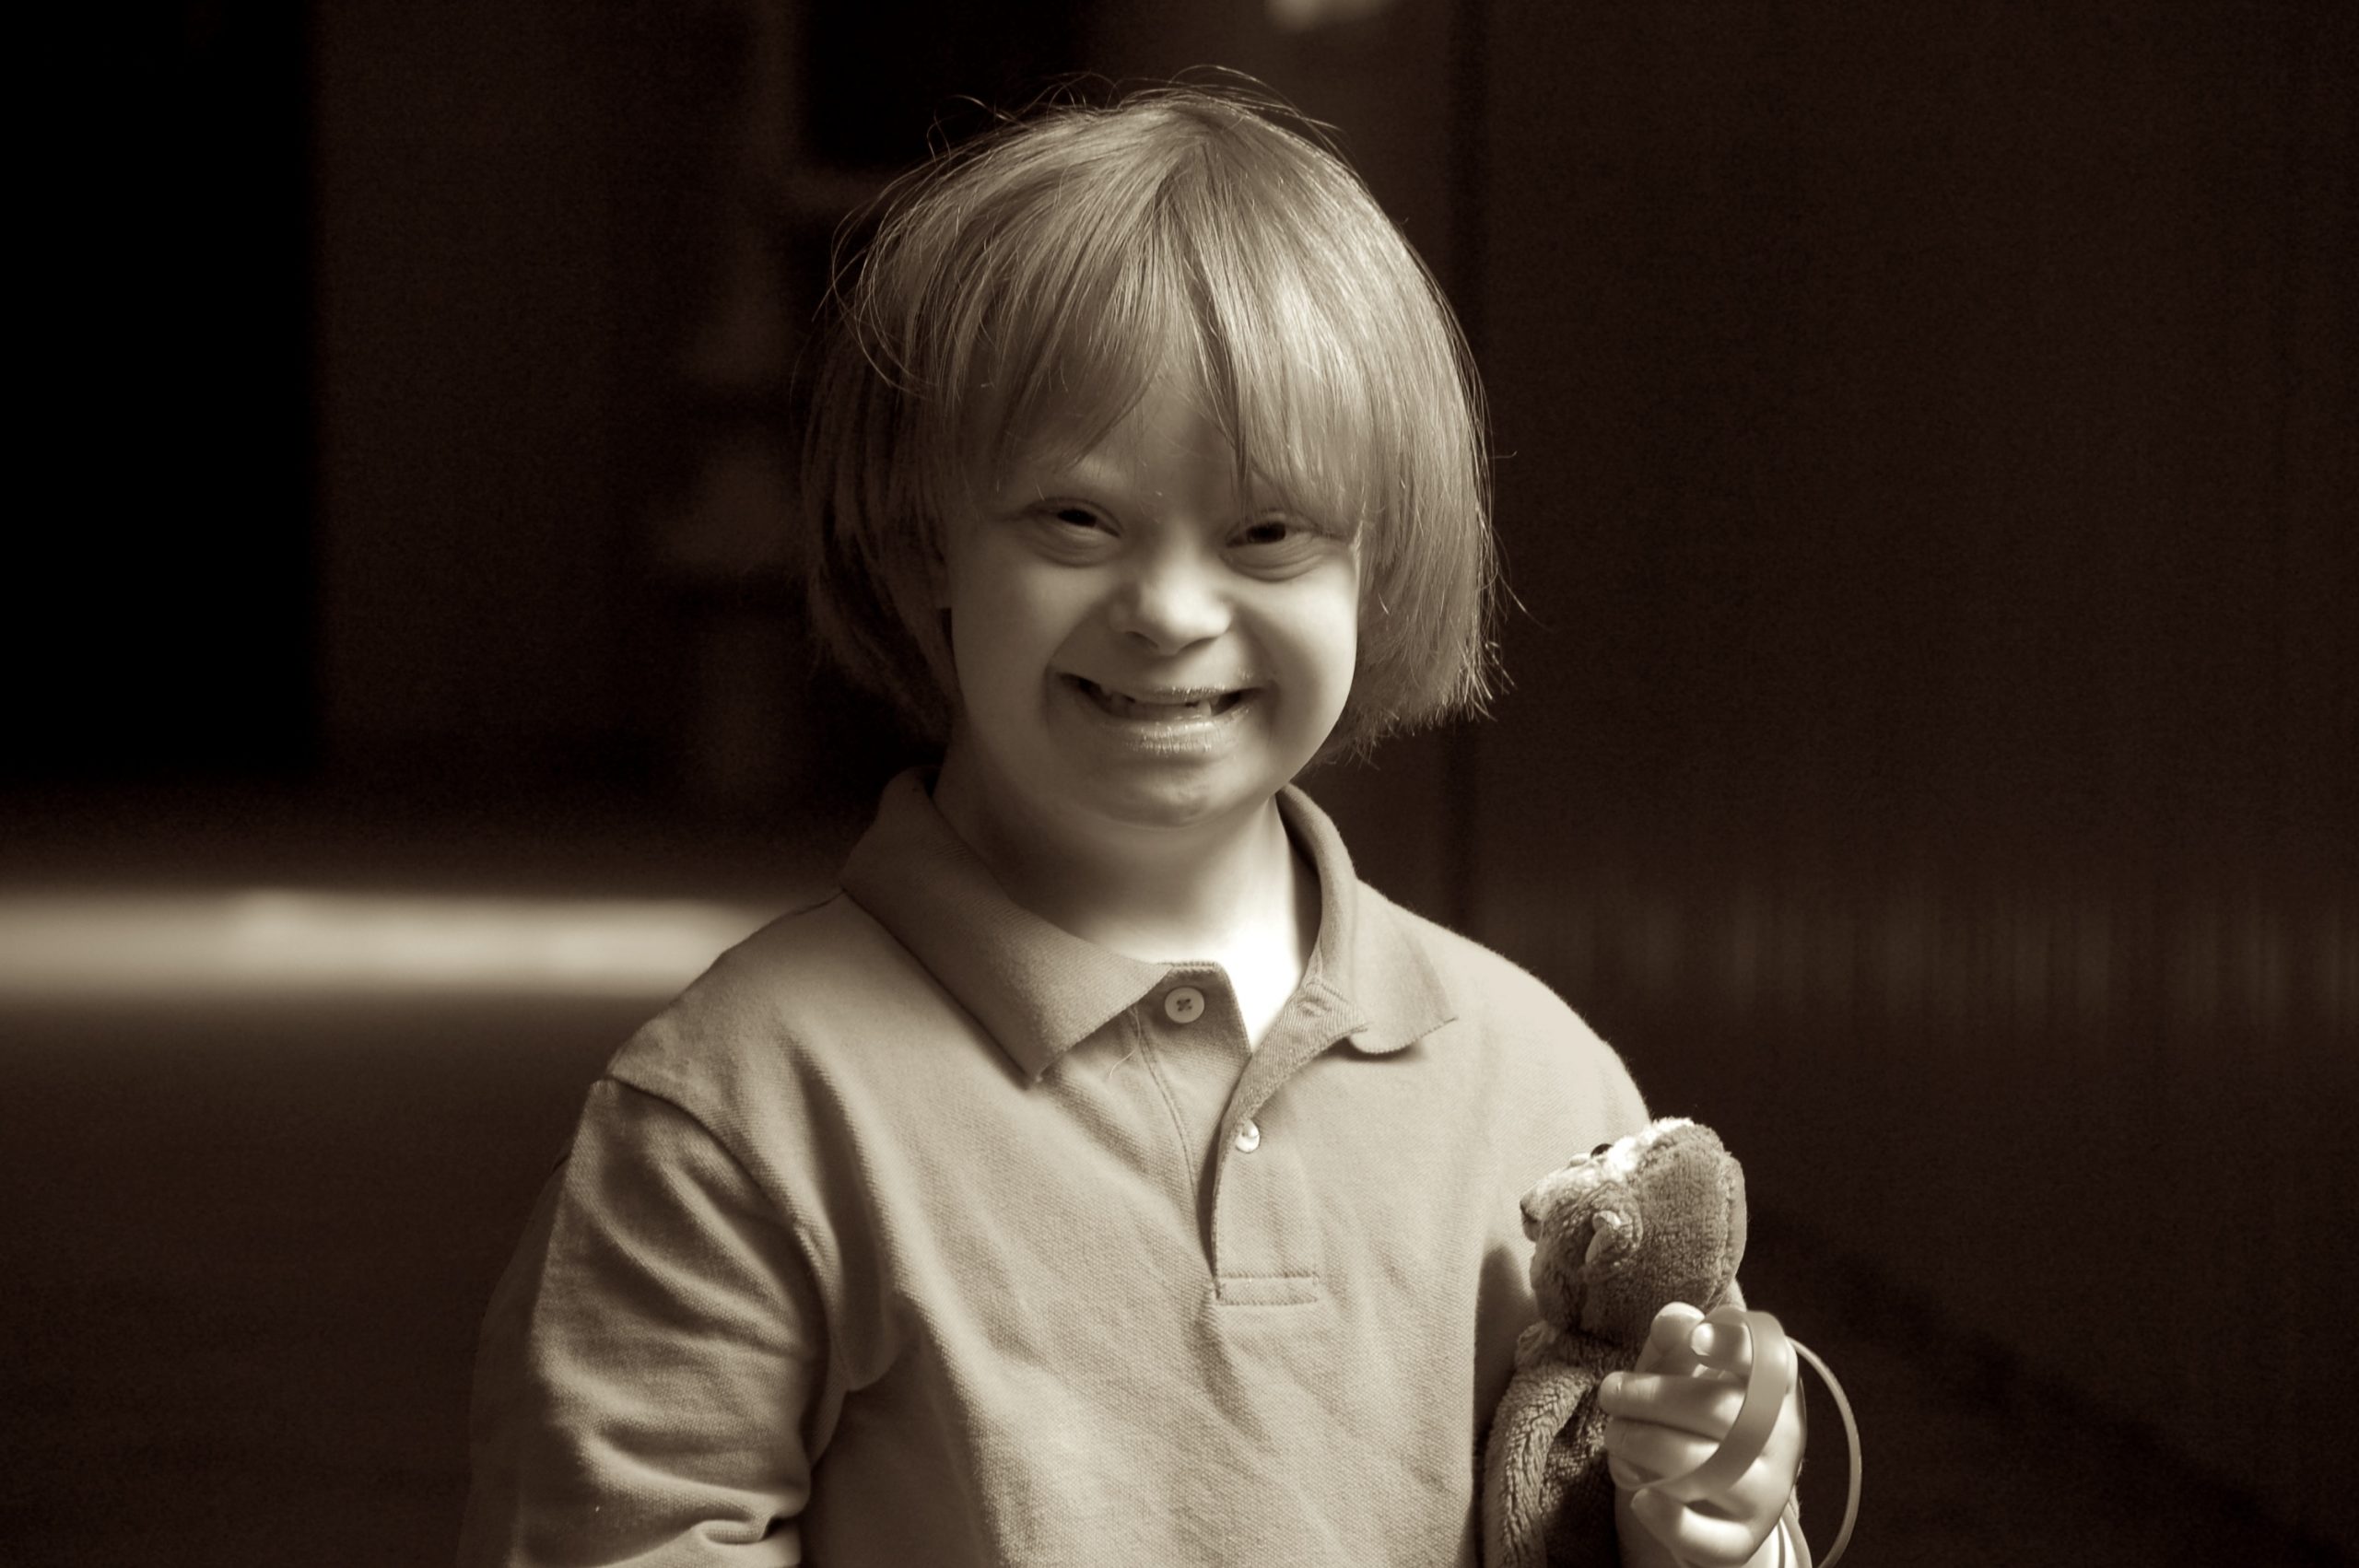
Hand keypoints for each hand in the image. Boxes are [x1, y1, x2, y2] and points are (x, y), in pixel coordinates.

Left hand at [1599, 1302, 1805, 1567]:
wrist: (1722, 1507)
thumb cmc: (1698, 1420)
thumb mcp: (1686, 1374)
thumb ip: (1677, 1340)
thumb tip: (1675, 1318)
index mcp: (1776, 1390)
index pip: (1772, 1362)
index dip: (1736, 1346)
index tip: (1695, 1339)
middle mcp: (1783, 1443)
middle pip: (1717, 1411)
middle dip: (1649, 1397)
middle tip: (1609, 1392)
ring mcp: (1767, 1497)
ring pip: (1703, 1469)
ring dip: (1641, 1447)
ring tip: (1614, 1435)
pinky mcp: (1740, 1543)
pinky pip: (1705, 1536)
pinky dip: (1668, 1518)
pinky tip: (1639, 1499)